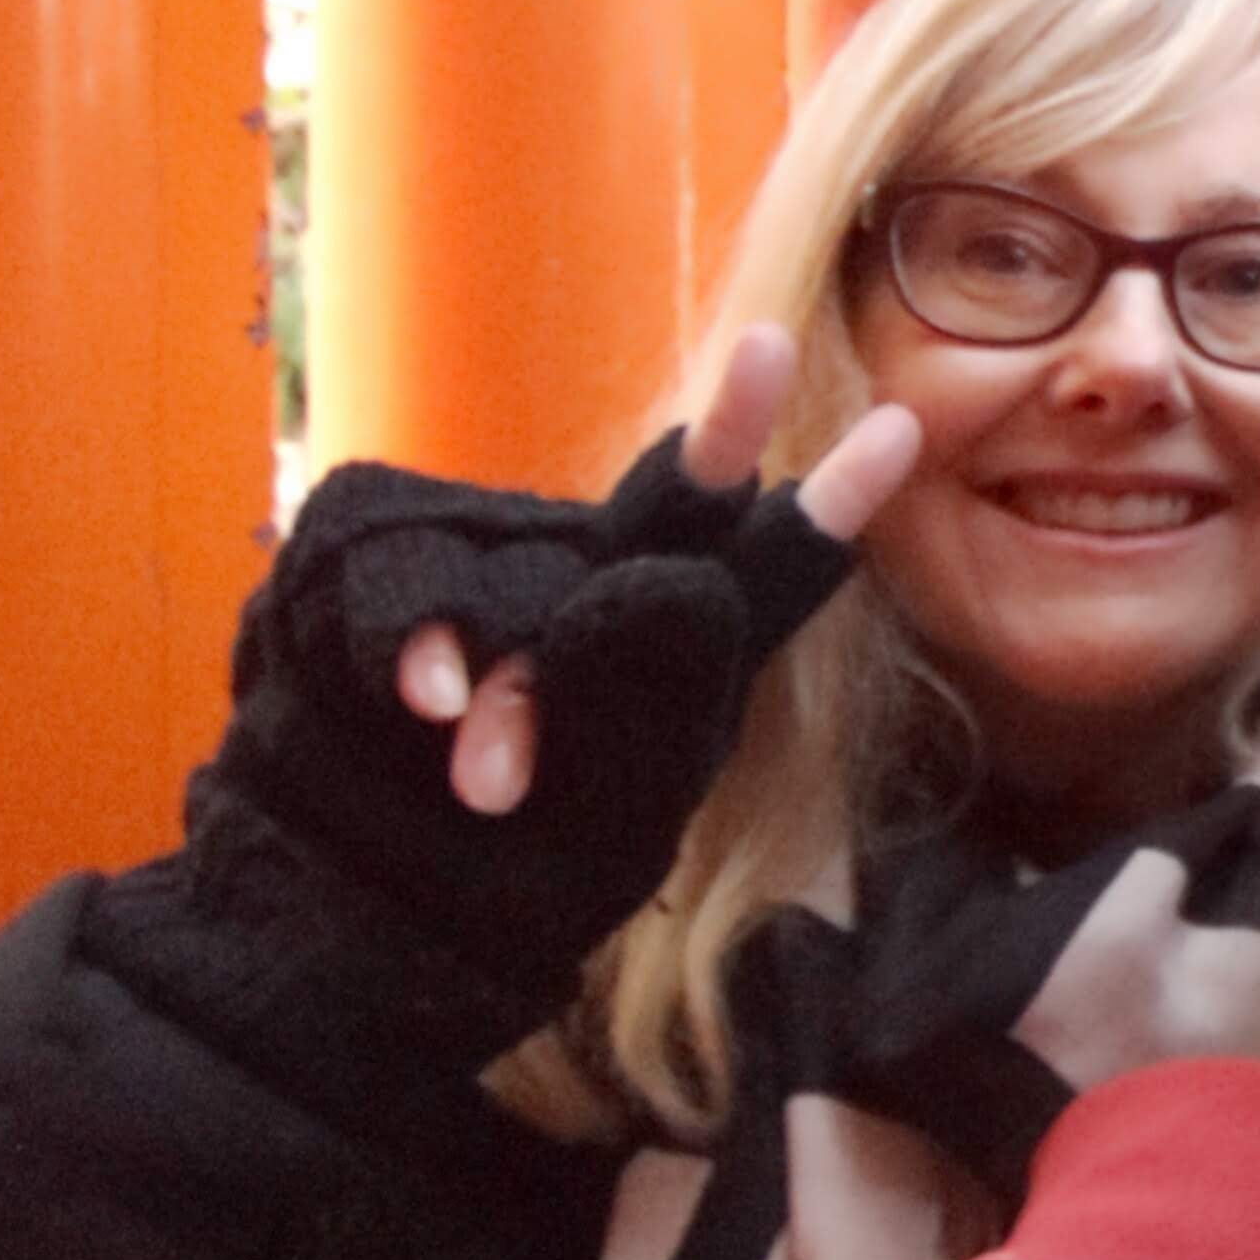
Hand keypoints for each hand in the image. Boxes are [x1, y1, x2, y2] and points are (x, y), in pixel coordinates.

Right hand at [215, 321, 920, 990]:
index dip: (831, 504)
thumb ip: (651, 701)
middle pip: (668, 498)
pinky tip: (421, 708)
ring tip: (490, 786)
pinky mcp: (359, 562)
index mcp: (675, 648)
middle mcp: (593, 586)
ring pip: (518, 567)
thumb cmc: (510, 871)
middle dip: (727, 430)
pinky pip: (390, 576)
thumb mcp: (614, 812)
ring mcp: (482, 569)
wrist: (358, 915)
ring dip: (502, 682)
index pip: (764, 567)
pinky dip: (405, 647)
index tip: (901, 428)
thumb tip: (681, 580)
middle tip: (773, 345)